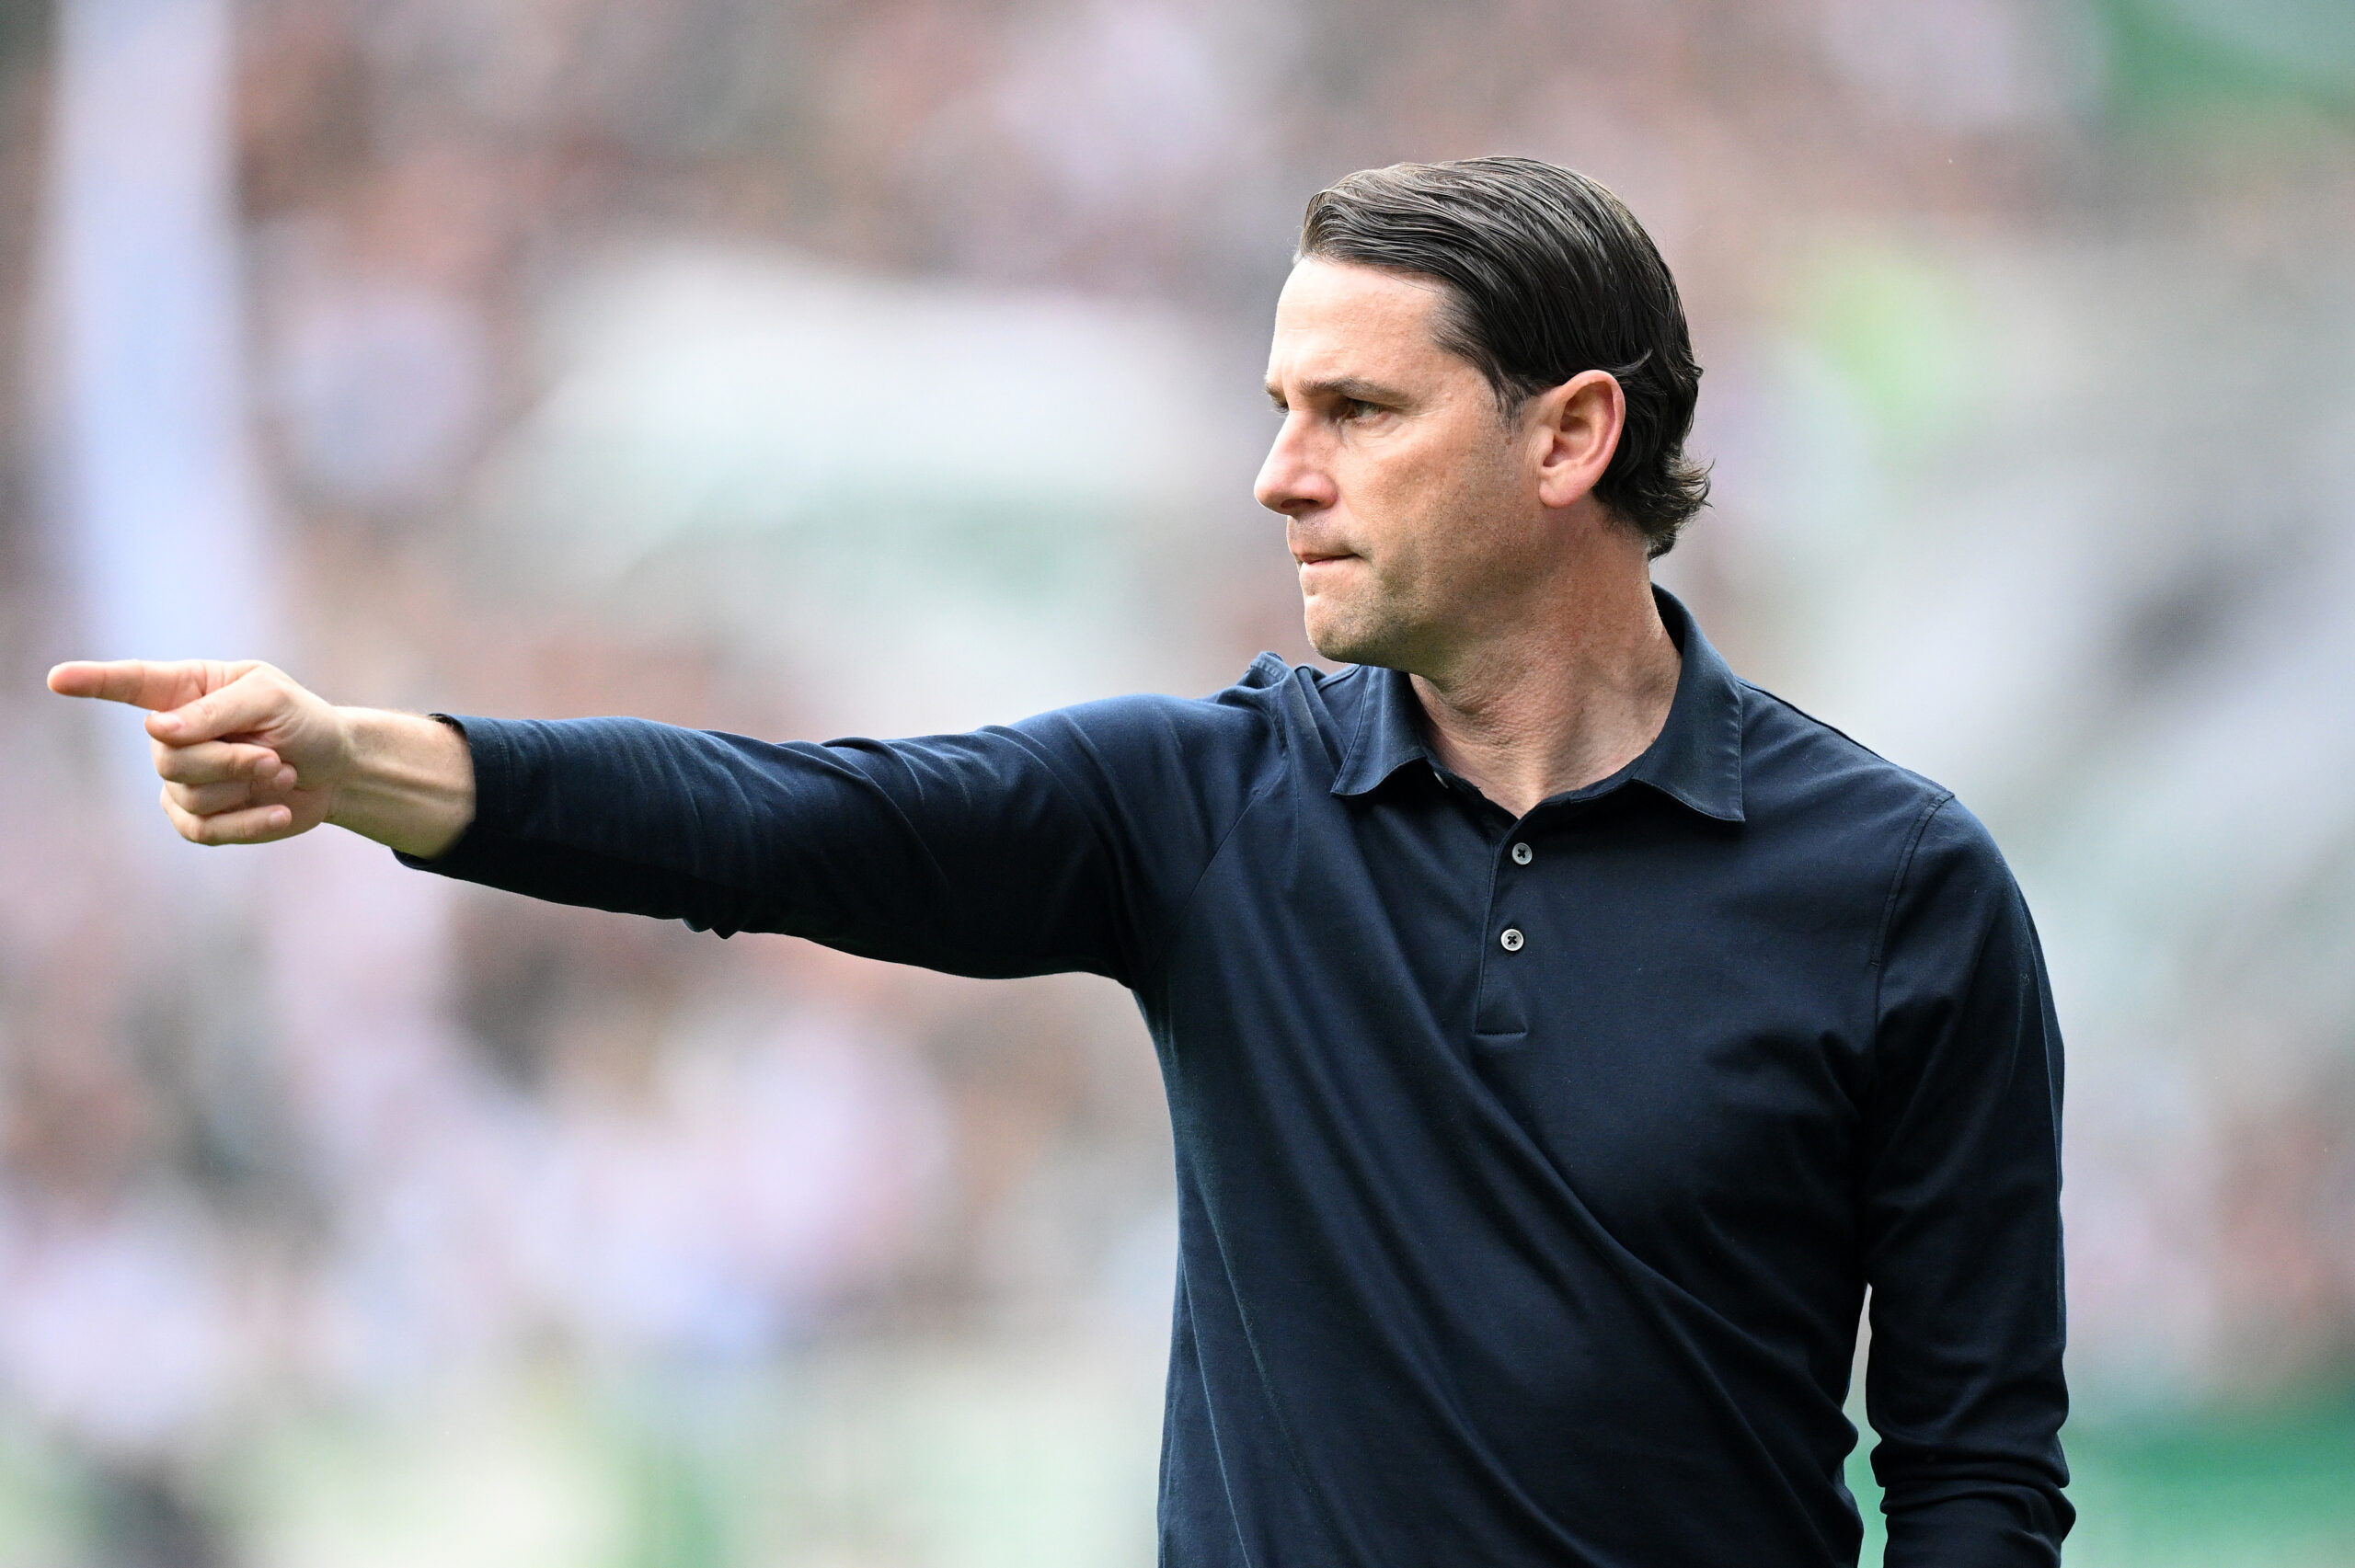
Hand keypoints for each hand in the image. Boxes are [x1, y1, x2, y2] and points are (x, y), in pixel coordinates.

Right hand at [47, 659, 352, 844]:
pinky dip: (249, 822)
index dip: (93, 682)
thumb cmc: (304, 722)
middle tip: (271, 756)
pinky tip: (278, 809)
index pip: (130, 684)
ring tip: (279, 771)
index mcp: (186, 690)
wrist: (337, 770)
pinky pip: (204, 830)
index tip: (57, 679)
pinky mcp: (200, 819)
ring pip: (187, 793)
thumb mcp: (271, 700)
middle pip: (168, 756)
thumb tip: (157, 729)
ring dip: (244, 786)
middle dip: (228, 760)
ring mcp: (182, 779)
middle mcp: (173, 734)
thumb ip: (216, 711)